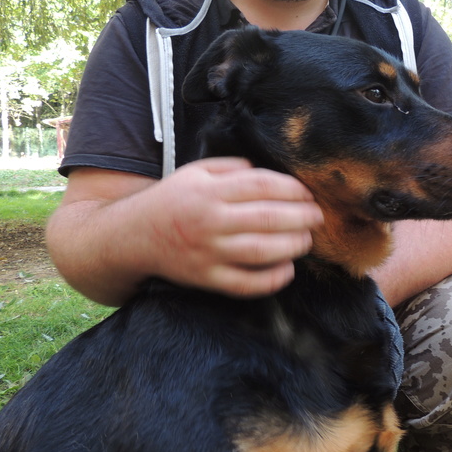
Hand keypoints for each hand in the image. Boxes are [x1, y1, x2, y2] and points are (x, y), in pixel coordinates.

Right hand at [47, 158, 323, 305]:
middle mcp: (209, 221)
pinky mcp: (206, 278)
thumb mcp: (196, 172)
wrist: (132, 236)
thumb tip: (266, 171)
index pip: (262, 186)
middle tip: (318, 216)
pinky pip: (244, 284)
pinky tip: (288, 270)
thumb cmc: (172, 200)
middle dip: (301, 217)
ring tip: (308, 240)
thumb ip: (231, 168)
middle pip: (267, 218)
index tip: (309, 193)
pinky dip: (270, 279)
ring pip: (261, 251)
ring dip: (292, 245)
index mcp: (208, 191)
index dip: (292, 189)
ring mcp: (208, 253)